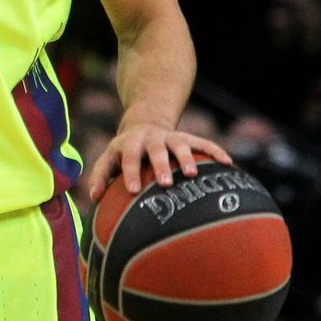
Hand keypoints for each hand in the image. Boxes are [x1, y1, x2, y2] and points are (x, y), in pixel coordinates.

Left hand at [87, 122, 232, 200]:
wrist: (145, 123)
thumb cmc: (125, 152)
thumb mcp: (110, 158)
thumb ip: (101, 176)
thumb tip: (93, 198)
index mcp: (129, 144)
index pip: (128, 157)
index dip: (129, 172)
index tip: (131, 190)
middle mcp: (150, 138)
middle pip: (155, 150)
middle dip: (160, 166)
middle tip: (165, 183)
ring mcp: (170, 137)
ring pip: (180, 145)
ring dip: (186, 158)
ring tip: (192, 174)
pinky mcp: (188, 138)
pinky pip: (203, 143)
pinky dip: (215, 151)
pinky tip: (228, 164)